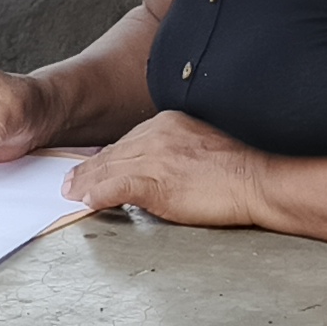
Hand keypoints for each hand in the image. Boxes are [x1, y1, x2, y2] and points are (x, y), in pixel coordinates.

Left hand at [67, 111, 269, 228]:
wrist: (255, 180)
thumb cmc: (237, 170)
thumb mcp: (199, 147)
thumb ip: (173, 153)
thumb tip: (158, 169)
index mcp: (168, 123)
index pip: (128, 140)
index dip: (107, 157)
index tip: (95, 166)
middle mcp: (157, 135)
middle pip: (113, 153)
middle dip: (89, 170)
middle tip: (71, 182)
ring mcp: (154, 158)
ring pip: (109, 169)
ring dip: (86, 184)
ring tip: (71, 194)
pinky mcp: (155, 182)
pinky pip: (116, 188)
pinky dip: (99, 196)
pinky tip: (87, 202)